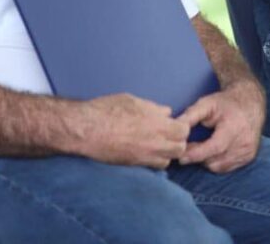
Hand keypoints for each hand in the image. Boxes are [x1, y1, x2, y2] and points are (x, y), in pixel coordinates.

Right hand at [74, 93, 189, 168]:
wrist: (86, 129)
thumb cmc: (107, 110)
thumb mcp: (134, 101)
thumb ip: (154, 108)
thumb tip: (167, 113)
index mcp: (157, 122)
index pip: (183, 130)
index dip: (180, 127)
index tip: (173, 124)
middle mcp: (155, 142)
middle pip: (180, 148)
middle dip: (177, 142)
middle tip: (167, 136)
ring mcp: (144, 156)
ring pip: (167, 161)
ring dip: (166, 154)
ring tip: (156, 146)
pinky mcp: (133, 165)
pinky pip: (152, 168)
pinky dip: (153, 163)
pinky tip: (144, 154)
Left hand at [178, 79, 265, 172]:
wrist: (250, 103)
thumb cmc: (226, 103)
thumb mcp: (207, 103)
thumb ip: (191, 115)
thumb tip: (175, 127)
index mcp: (235, 127)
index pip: (215, 147)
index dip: (196, 154)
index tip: (181, 156)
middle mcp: (245, 142)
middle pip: (215, 160)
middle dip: (198, 157)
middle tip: (187, 149)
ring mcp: (248, 151)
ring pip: (219, 166)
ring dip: (206, 160)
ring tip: (200, 148)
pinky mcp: (249, 157)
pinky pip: (226, 167)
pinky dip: (216, 162)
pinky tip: (212, 151)